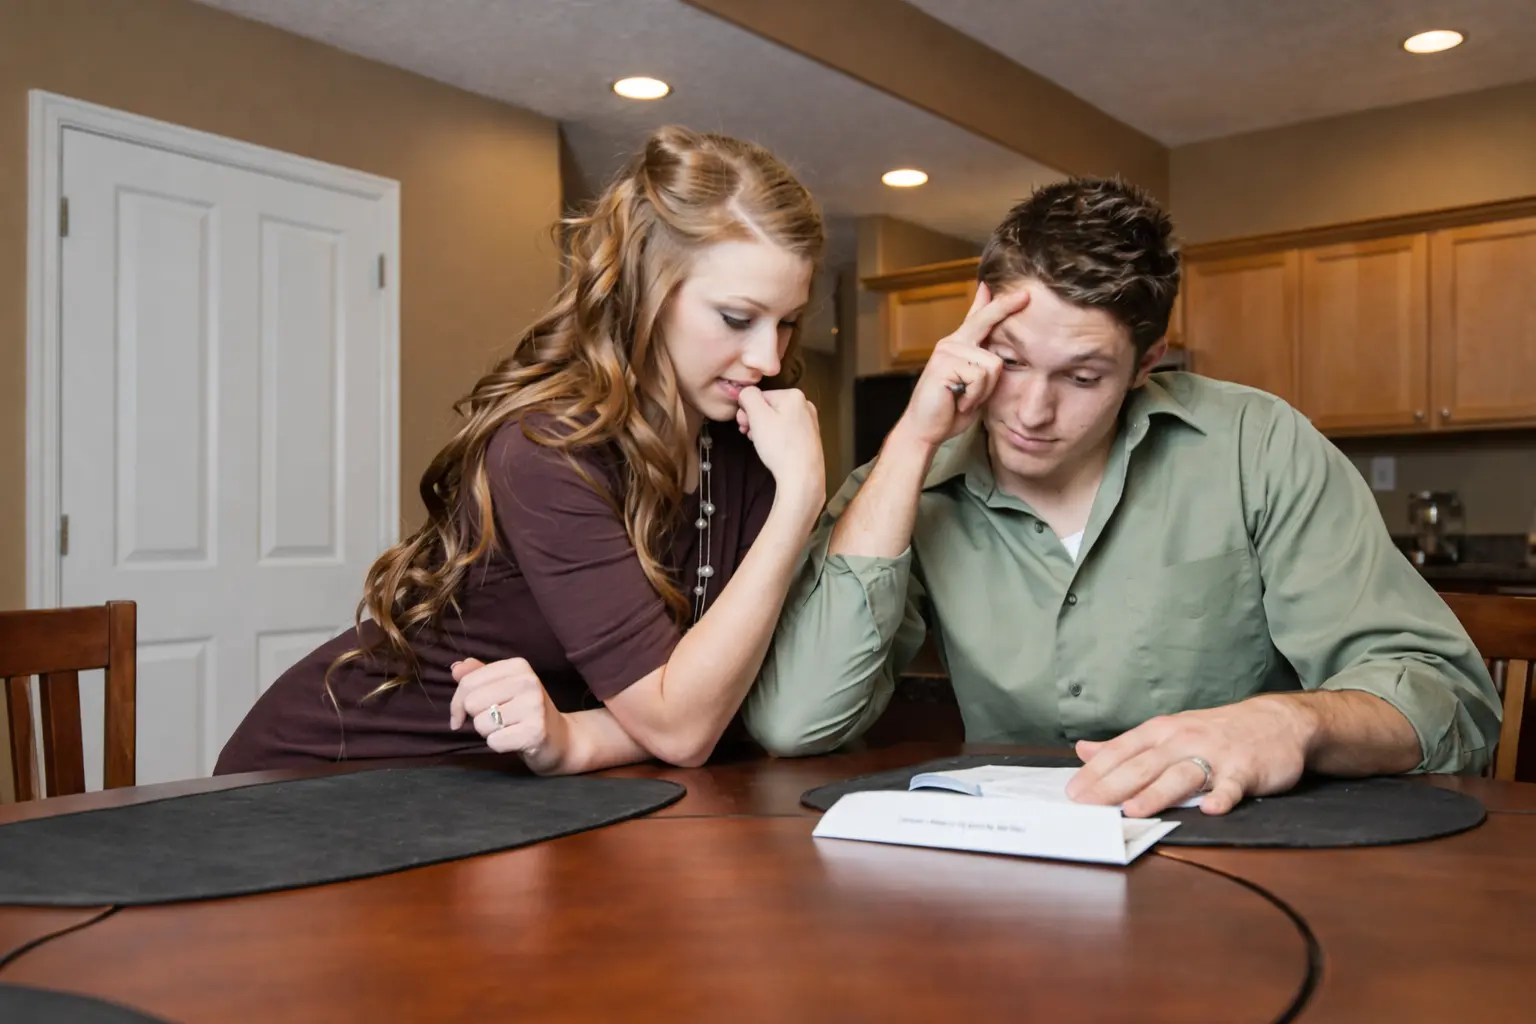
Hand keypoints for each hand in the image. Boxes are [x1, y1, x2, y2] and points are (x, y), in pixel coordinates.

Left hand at [449, 657, 571, 774]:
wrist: (560, 738)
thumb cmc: (525, 711)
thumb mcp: (503, 687)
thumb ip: (478, 676)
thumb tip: (456, 668)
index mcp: (518, 666)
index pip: (468, 682)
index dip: (458, 703)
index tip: (463, 715)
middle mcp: (528, 681)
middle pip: (471, 703)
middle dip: (477, 717)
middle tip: (497, 720)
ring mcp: (534, 706)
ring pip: (481, 724)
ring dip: (489, 732)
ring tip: (508, 728)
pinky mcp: (535, 732)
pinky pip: (494, 742)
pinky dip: (499, 745)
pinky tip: (514, 740)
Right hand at [735, 386, 824, 514]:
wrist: (802, 478)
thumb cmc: (780, 448)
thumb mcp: (758, 416)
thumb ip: (748, 396)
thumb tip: (746, 392)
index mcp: (794, 395)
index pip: (760, 396)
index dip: (748, 411)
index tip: (744, 426)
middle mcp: (805, 406)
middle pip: (769, 407)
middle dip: (755, 421)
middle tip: (750, 436)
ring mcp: (809, 423)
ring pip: (776, 420)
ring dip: (763, 430)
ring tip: (761, 444)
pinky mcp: (809, 438)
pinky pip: (786, 432)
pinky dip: (776, 438)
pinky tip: (773, 450)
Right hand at [892, 282, 1030, 449]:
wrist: (925, 429)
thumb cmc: (950, 410)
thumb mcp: (974, 386)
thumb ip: (984, 368)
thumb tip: (999, 356)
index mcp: (958, 346)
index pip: (977, 319)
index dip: (993, 303)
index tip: (1003, 287)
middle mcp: (952, 343)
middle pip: (986, 321)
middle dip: (1005, 307)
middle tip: (1026, 295)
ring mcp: (947, 351)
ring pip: (992, 363)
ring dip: (984, 389)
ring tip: (966, 398)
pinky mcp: (945, 363)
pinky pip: (980, 377)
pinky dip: (974, 395)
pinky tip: (959, 401)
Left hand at [1064, 696, 1315, 817]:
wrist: (1276, 720)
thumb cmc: (1214, 730)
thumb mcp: (1167, 731)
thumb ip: (1125, 746)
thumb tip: (1083, 751)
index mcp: (1161, 731)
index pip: (1122, 751)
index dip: (1096, 772)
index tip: (1073, 792)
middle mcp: (1183, 740)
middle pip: (1143, 765)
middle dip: (1112, 786)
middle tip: (1088, 807)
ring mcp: (1215, 754)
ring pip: (1181, 774)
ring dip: (1157, 792)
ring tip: (1134, 810)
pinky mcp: (1246, 770)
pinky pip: (1232, 785)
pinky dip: (1222, 797)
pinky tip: (1210, 809)